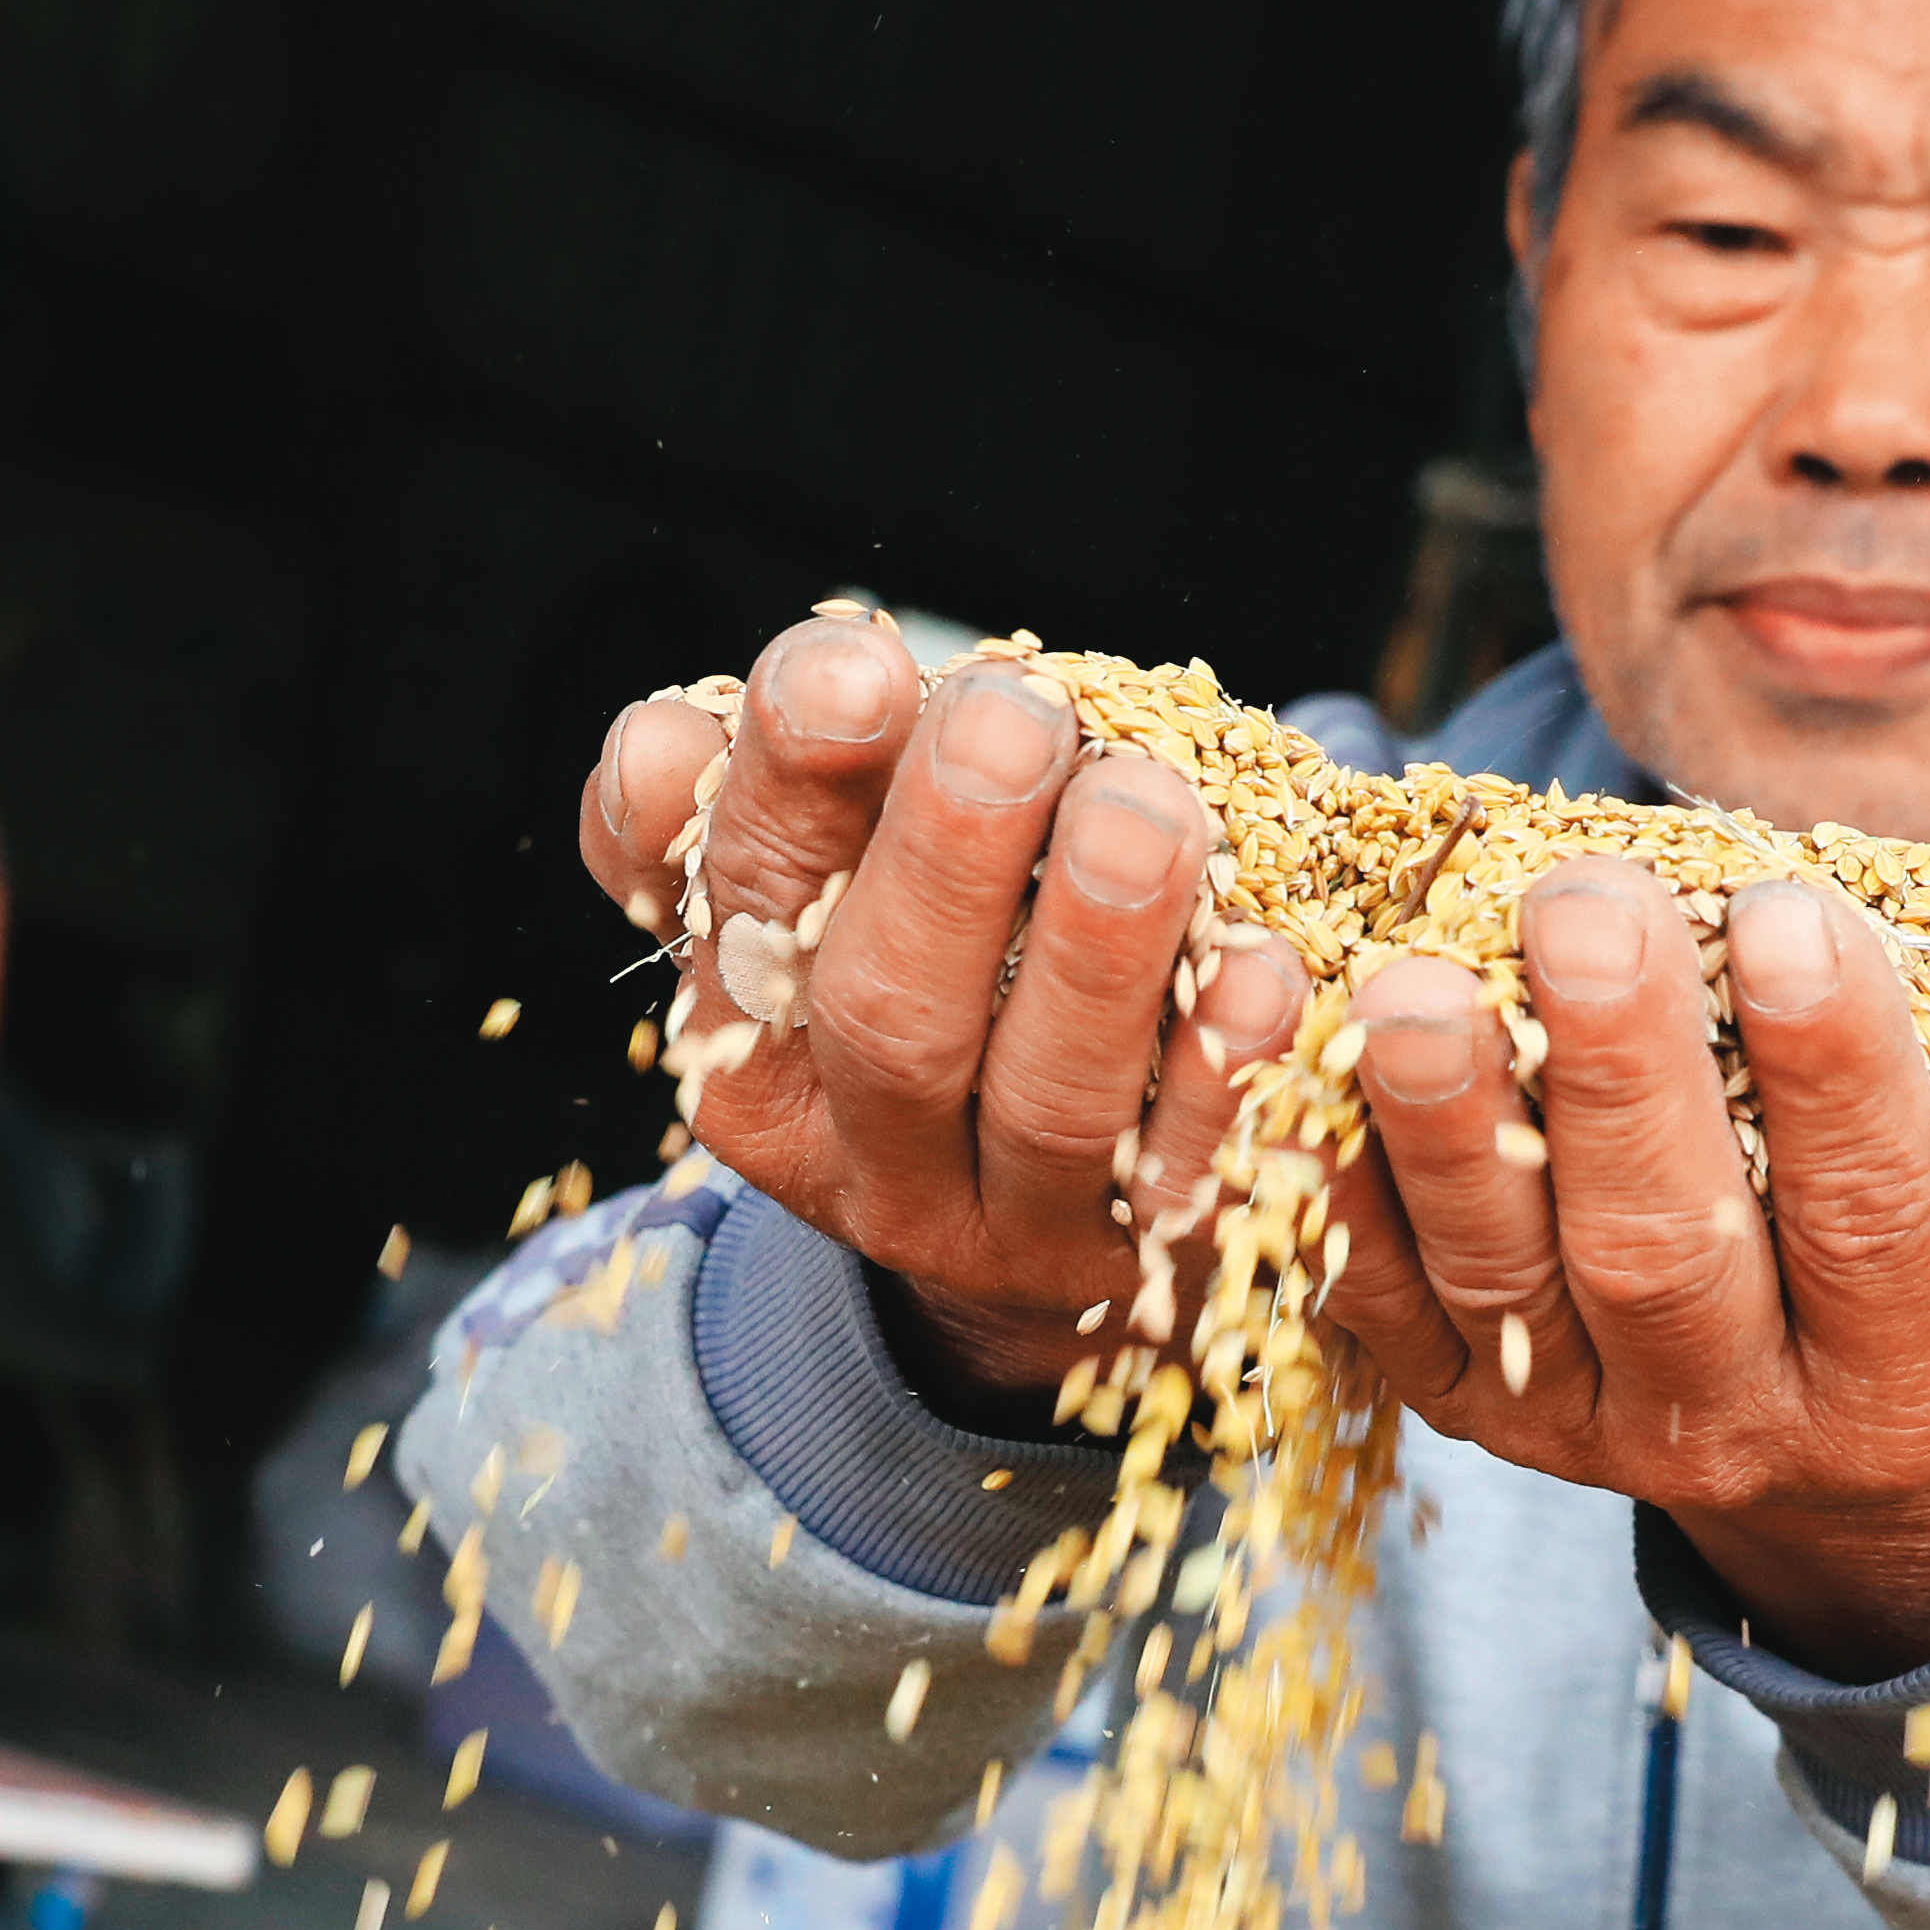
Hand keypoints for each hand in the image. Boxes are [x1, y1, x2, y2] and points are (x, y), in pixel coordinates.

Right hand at [579, 611, 1302, 1416]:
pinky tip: (1266, 963)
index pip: (745, 903)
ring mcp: (1010, 1226)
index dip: (792, 785)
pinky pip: (1191, 1172)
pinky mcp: (1148, 1262)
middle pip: (888, 1016)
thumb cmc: (934, 974)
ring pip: (1046, 1099)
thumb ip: (760, 806)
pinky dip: (1229, 1066)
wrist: (1042, 1228)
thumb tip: (662, 742)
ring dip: (1099, 949)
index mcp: (747, 1039)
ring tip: (1151, 806)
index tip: (855, 666)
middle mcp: (863, 1152)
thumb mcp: (824, 891)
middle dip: (950, 858)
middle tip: (1016, 719)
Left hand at [1319, 855, 1929, 1677]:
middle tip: (1587, 906)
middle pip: (1665, 1254)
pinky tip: (1304, 1058)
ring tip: (1414, 982)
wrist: (1838, 1471)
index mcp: (1903, 1377)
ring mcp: (1578, 1421)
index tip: (1799, 915)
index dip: (1840, 1076)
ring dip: (1446, 1129)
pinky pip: (1379, 1304)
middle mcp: (1732, 1422)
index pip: (1878, 1223)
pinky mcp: (1465, 1397)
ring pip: (1499, 1282)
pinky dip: (1332, 1186)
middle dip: (1621, 1076)